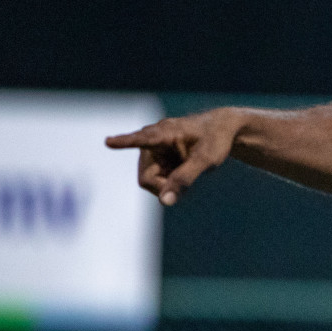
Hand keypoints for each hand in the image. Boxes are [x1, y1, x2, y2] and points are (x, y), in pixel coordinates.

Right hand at [105, 109, 240, 204]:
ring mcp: (153, 148)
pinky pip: (155, 177)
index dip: (125, 142)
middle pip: (145, 176)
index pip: (143, 139)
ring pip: (148, 178)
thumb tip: (164, 201)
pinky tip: (182, 171)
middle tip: (184, 188)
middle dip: (162, 186)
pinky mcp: (156, 155)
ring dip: (166, 183)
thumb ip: (185, 179)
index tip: (109, 142)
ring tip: (187, 171)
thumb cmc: (216, 141)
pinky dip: (168, 180)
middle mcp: (154, 138)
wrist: (223, 129)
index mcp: (165, 133)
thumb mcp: (206, 161)